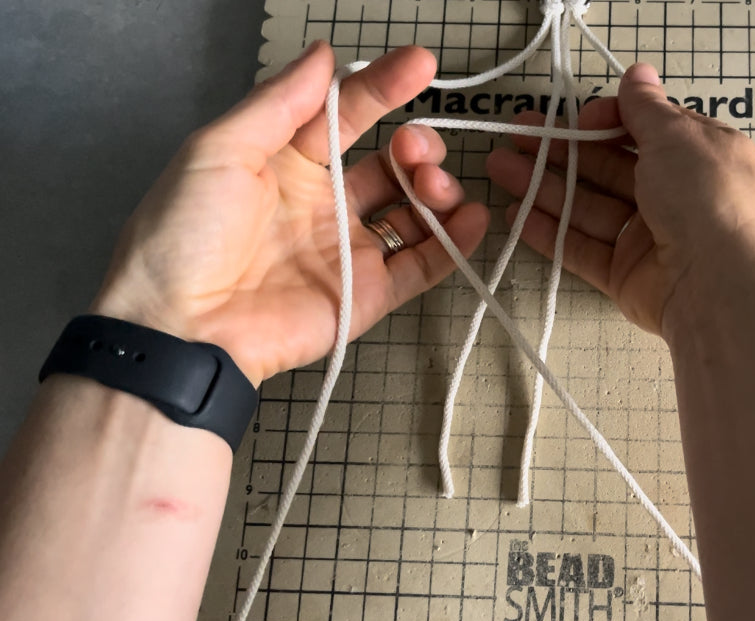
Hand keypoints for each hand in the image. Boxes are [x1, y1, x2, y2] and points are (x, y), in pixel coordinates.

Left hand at [92, 42, 488, 384]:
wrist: (179, 329)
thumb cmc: (182, 236)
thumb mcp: (219, 149)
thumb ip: (278, 102)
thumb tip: (323, 56)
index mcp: (284, 164)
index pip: (345, 115)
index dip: (382, 87)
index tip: (419, 64)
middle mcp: (321, 205)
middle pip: (389, 164)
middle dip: (415, 146)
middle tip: (414, 146)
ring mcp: (347, 250)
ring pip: (412, 211)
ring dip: (436, 189)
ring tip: (433, 185)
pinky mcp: (367, 295)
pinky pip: (423, 265)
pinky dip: (455, 242)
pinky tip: (472, 217)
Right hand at [485, 63, 754, 337]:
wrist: (722, 285)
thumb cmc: (706, 197)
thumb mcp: (677, 136)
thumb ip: (647, 107)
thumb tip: (638, 72)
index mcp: (698, 156)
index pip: (644, 130)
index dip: (606, 120)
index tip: (578, 119)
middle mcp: (676, 195)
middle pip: (608, 167)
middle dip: (560, 149)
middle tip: (514, 136)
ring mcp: (650, 237)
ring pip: (589, 206)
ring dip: (543, 186)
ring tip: (498, 167)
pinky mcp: (627, 276)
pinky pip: (583, 248)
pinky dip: (550, 232)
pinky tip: (515, 214)